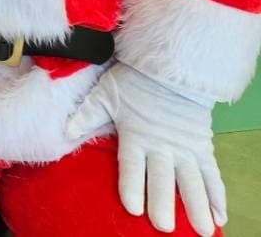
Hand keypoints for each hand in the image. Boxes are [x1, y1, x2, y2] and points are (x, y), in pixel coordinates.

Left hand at [64, 62, 224, 236]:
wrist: (170, 66)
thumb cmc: (133, 82)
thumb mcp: (105, 95)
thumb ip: (86, 116)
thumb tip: (66, 132)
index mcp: (135, 135)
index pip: (132, 166)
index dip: (132, 187)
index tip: (133, 208)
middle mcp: (161, 146)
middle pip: (163, 179)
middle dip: (163, 204)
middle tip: (163, 226)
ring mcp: (184, 148)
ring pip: (192, 182)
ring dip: (197, 207)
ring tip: (202, 231)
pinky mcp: (202, 147)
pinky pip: (212, 174)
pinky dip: (217, 195)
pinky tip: (219, 216)